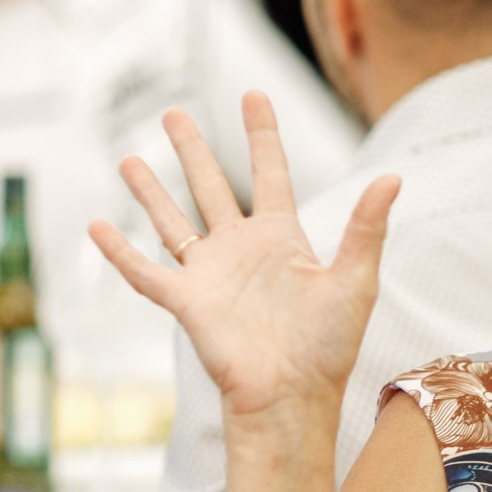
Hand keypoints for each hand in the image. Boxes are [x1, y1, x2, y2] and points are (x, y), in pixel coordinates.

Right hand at [89, 93, 399, 420]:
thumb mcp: (355, 280)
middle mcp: (242, 251)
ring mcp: (211, 275)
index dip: (261, 135)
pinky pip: (145, 271)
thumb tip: (393, 178)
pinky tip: (98, 226)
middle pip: (211, 187)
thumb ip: (367, 228)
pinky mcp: (186, 302)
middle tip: (173, 114)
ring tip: (129, 158)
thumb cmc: (330, 347)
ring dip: (151, 191)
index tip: (252, 95)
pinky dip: (119, 251)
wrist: (292, 396)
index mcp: (283, 239)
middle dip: (192, 151)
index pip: (269, 173)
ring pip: (173, 221)